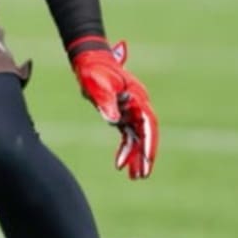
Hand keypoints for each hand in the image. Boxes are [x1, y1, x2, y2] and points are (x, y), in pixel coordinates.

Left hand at [69, 39, 157, 179]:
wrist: (88, 60)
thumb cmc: (94, 70)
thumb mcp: (98, 85)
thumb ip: (106, 102)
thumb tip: (113, 121)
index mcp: (137, 97)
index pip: (148, 123)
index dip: (149, 142)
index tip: (148, 159)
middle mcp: (138, 105)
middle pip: (146, 133)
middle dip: (145, 155)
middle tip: (143, 175)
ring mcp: (131, 110)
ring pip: (137, 137)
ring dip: (136, 156)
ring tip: (135, 177)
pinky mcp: (121, 114)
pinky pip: (127, 135)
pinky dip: (125, 149)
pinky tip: (121, 164)